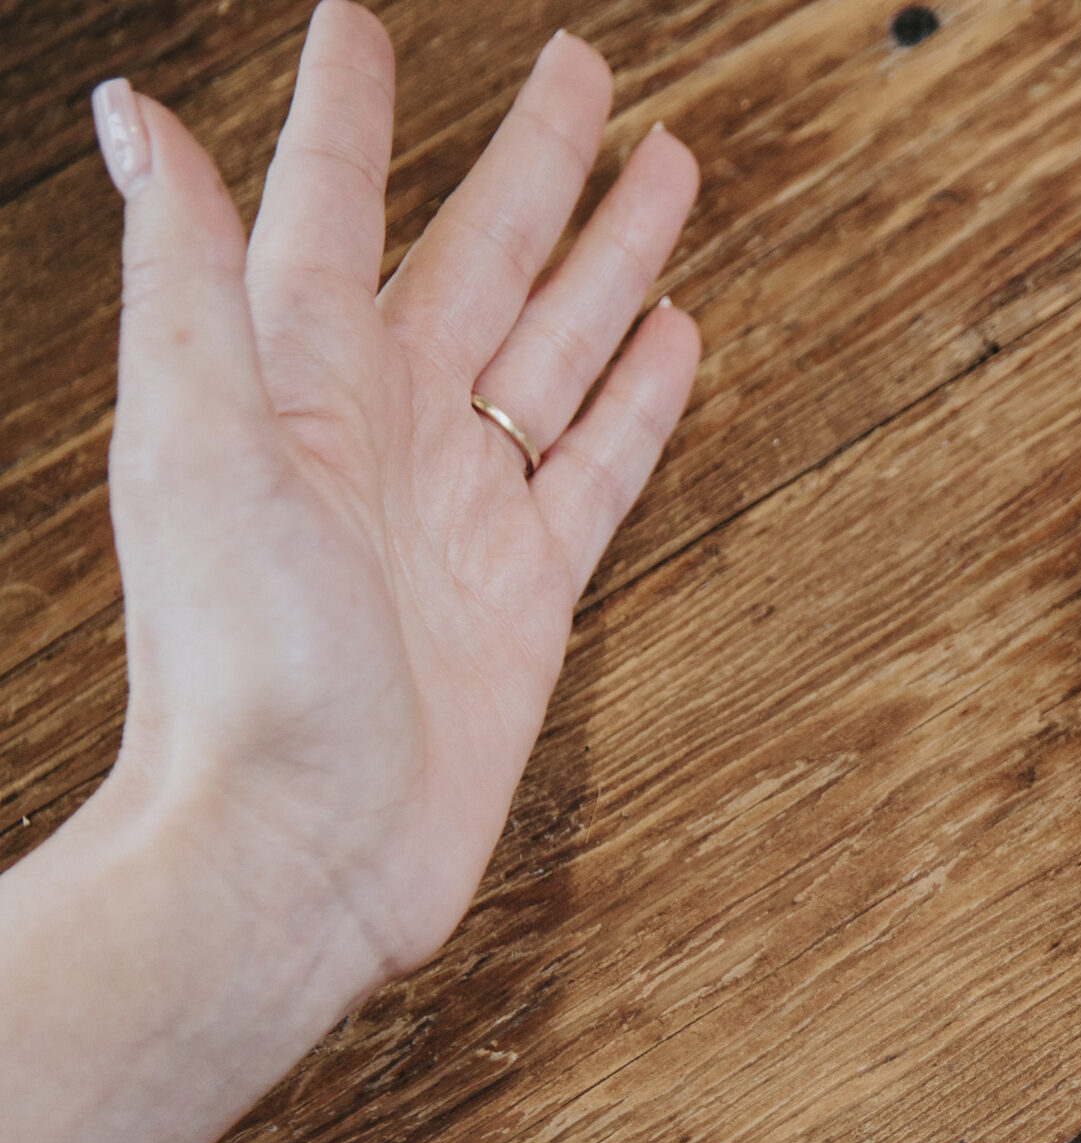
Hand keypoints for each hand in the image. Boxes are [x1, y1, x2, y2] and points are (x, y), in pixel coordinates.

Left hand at [100, 3, 698, 975]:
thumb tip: (133, 115)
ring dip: (611, 260)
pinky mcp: (529, 589)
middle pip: (481, 259)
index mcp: (298, 381)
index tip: (361, 26)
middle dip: (537, 163)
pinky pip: (596, 464)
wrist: (298, 849)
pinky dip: (637, 398)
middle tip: (589, 74)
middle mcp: (385, 431)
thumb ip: (186, 278)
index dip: (349, 115)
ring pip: (558, 346)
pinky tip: (674, 340)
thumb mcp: (197, 448)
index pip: (330, 210)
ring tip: (669, 176)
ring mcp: (463, 508)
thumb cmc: (237, 666)